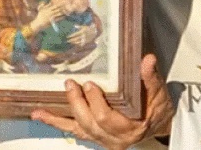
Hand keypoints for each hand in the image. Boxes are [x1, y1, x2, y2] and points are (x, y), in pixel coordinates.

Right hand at [30, 2, 64, 32]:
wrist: (38, 23)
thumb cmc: (39, 16)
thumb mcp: (40, 9)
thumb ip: (43, 5)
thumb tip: (50, 2)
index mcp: (47, 9)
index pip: (55, 6)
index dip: (59, 5)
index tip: (63, 3)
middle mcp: (50, 12)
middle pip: (58, 9)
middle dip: (62, 8)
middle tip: (67, 7)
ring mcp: (51, 17)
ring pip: (59, 13)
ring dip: (63, 12)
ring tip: (66, 11)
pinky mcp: (52, 21)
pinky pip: (58, 18)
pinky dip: (62, 17)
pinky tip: (64, 16)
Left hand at [32, 54, 173, 149]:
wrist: (159, 125)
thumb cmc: (158, 110)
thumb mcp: (158, 93)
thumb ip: (150, 77)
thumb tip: (147, 60)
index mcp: (130, 128)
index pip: (107, 118)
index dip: (95, 102)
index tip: (89, 85)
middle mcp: (114, 139)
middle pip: (90, 123)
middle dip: (77, 104)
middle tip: (70, 85)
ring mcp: (103, 140)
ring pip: (78, 130)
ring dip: (58, 120)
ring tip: (40, 111)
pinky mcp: (96, 137)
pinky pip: (75, 131)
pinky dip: (58, 124)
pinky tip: (43, 116)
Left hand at [67, 24, 97, 47]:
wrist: (94, 32)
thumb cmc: (88, 28)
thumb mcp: (84, 26)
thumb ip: (79, 26)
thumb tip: (74, 26)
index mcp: (82, 32)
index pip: (75, 34)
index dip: (71, 35)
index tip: (67, 36)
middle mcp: (83, 36)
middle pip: (76, 39)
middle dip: (71, 40)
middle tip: (67, 41)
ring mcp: (85, 39)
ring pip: (78, 42)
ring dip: (74, 42)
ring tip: (70, 42)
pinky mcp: (86, 41)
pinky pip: (81, 44)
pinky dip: (78, 44)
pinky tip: (75, 44)